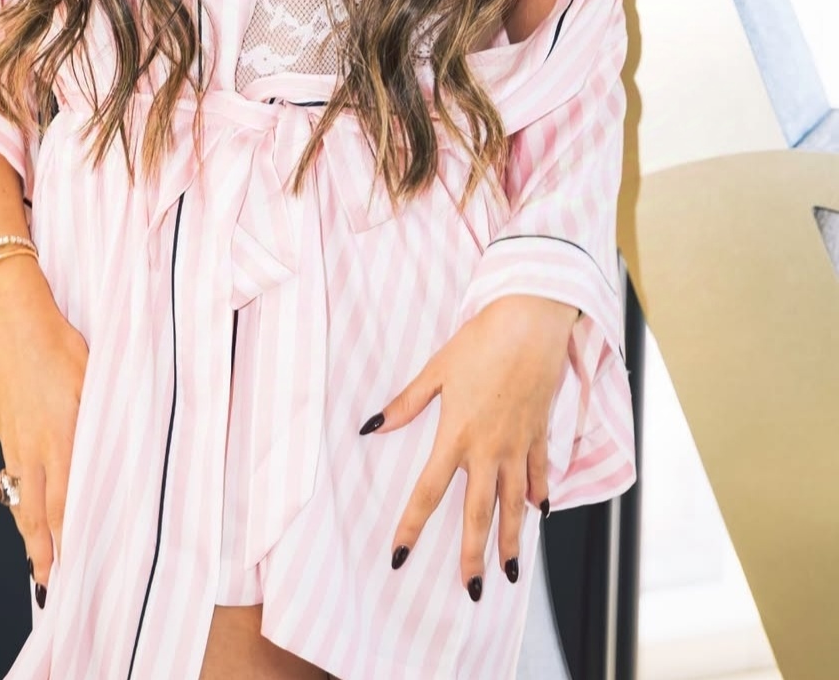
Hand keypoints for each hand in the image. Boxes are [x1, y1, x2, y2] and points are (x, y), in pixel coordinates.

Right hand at [0, 257, 88, 601]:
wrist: (11, 316)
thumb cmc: (57, 340)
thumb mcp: (92, 376)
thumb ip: (102, 417)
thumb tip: (114, 451)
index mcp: (59, 436)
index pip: (65, 502)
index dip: (69, 538)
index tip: (74, 567)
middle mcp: (32, 445)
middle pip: (36, 512)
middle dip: (42, 551)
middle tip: (48, 584)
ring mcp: (14, 437)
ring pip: (20, 496)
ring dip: (28, 530)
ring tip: (35, 557)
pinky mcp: (5, 425)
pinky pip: (12, 473)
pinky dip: (17, 498)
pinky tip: (22, 504)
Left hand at [359, 294, 578, 598]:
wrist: (530, 323)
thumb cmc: (480, 342)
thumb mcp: (438, 370)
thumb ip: (407, 403)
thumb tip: (372, 426)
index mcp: (456, 435)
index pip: (428, 492)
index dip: (412, 527)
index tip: (400, 557)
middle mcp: (489, 450)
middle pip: (478, 513)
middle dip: (474, 556)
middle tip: (473, 591)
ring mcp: (518, 445)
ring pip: (514, 504)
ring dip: (512, 539)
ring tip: (511, 571)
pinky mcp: (539, 434)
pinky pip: (540, 474)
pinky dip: (540, 495)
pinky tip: (540, 513)